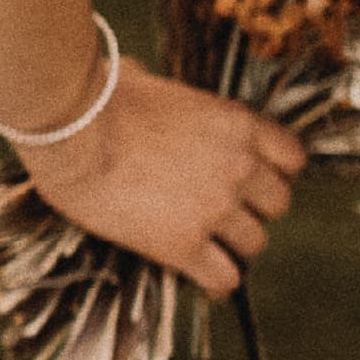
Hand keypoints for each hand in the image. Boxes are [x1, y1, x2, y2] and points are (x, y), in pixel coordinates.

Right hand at [11, 65, 305, 299]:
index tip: (253, 178)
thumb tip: (137, 79)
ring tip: (210, 245)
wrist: (68, 129)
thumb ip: (162, 91)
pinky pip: (223, 277)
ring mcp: (214, 208)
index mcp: (234, 123)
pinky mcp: (183, 244)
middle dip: (253, 208)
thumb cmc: (95, 98)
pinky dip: (215, 280)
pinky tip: (202, 277)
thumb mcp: (142, 78)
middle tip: (226, 210)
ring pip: (254, 244)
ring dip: (232, 244)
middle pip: (278, 204)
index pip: (291, 157)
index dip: (273, 171)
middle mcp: (237, 167)